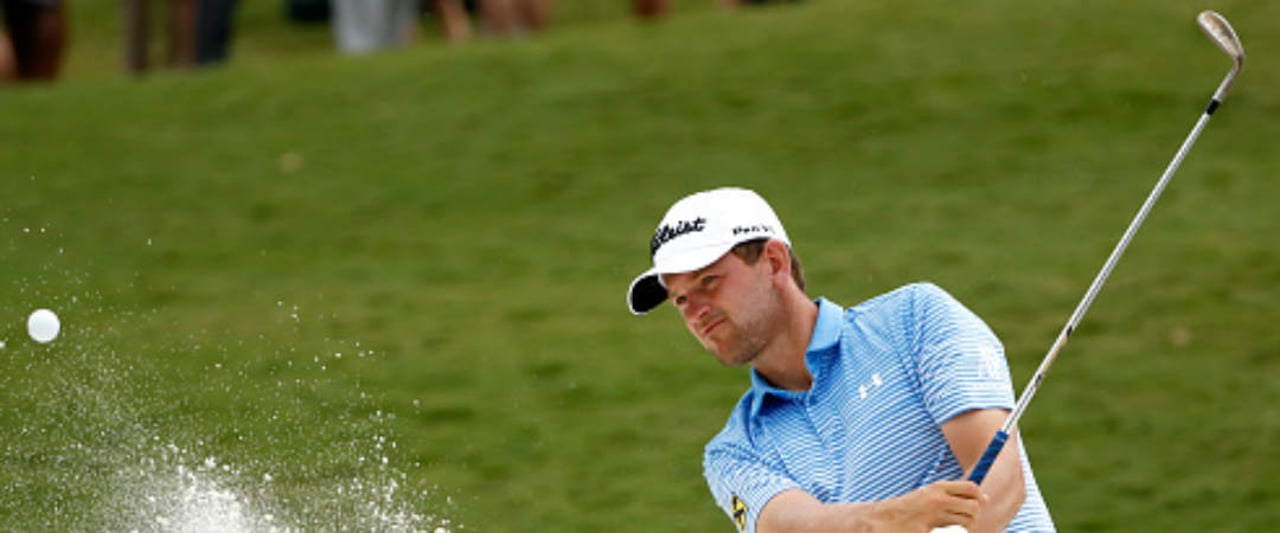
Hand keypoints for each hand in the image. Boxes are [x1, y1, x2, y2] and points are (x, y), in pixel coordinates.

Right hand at [870, 481, 986, 531]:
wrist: (884, 520)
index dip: (978, 498)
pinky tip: (940, 532)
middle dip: (973, 516)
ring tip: (949, 527)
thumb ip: (954, 494)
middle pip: (974, 508)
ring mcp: (934, 517)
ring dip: (962, 528)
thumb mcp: (930, 494)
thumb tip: (985, 498)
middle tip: (963, 520)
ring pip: (966, 524)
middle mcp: (938, 500)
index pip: (971, 489)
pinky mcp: (931, 531)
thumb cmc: (909, 508)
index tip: (975, 504)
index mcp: (937, 488)